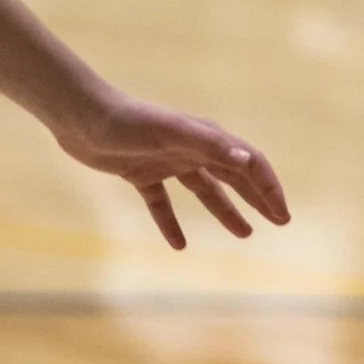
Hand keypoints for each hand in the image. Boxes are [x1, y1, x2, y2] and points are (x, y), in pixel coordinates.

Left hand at [55, 90, 289, 250]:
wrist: (81, 117)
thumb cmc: (126, 121)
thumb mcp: (169, 132)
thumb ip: (207, 144)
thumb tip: (246, 162)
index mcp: (205, 137)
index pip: (249, 164)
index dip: (269, 188)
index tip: (282, 214)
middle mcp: (192, 148)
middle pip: (234, 177)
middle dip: (259, 198)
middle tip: (280, 221)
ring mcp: (167, 161)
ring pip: (206, 191)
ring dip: (226, 211)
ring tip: (245, 234)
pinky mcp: (141, 173)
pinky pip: (163, 203)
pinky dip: (171, 223)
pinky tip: (178, 245)